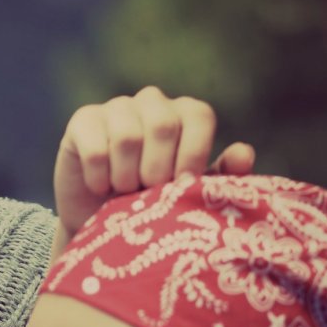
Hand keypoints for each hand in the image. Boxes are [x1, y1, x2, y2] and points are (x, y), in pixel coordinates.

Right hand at [51, 86, 256, 255]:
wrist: (99, 223)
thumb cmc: (152, 207)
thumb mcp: (190, 197)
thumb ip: (221, 178)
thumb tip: (244, 153)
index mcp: (184, 115)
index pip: (198, 116)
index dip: (193, 154)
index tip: (181, 187)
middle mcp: (152, 102)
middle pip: (163, 124)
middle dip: (157, 170)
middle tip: (148, 194)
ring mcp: (116, 108)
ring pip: (128, 136)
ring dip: (126, 177)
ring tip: (123, 193)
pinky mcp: (83, 121)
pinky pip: (96, 147)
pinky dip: (100, 176)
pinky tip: (100, 187)